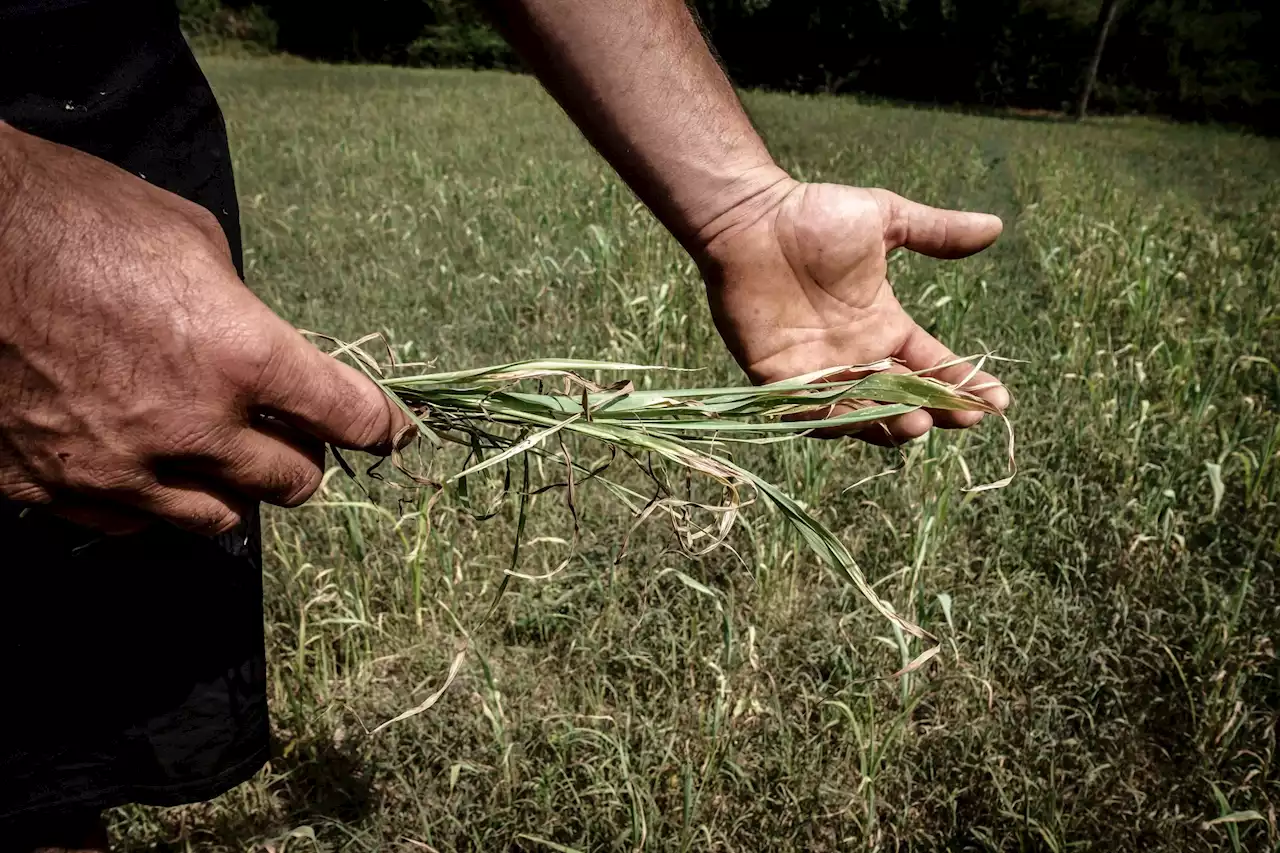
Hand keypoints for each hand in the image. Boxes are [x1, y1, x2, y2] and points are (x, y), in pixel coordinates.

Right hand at [0, 123, 408, 534]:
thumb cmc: (76, 216)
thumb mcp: (190, 241)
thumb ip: (240, 312)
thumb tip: (260, 346)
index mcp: (240, 354)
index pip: (347, 415)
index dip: (377, 423)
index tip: (387, 429)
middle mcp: (191, 426)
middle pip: (294, 482)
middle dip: (303, 456)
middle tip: (291, 432)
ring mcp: (120, 466)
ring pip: (220, 518)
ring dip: (236, 488)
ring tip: (220, 454)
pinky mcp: (55, 485)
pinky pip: (134, 523)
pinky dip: (155, 501)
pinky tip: (146, 465)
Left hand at [695, 178, 1010, 442]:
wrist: (752, 217)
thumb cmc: (814, 215)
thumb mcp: (886, 219)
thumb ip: (936, 232)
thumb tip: (995, 227)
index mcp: (883, 324)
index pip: (931, 365)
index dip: (964, 383)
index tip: (996, 400)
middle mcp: (855, 355)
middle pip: (902, 397)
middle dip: (935, 410)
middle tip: (963, 417)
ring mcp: (816, 369)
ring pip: (860, 412)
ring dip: (890, 422)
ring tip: (918, 422)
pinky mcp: (777, 376)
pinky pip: (808, 411)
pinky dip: (834, 420)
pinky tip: (863, 421)